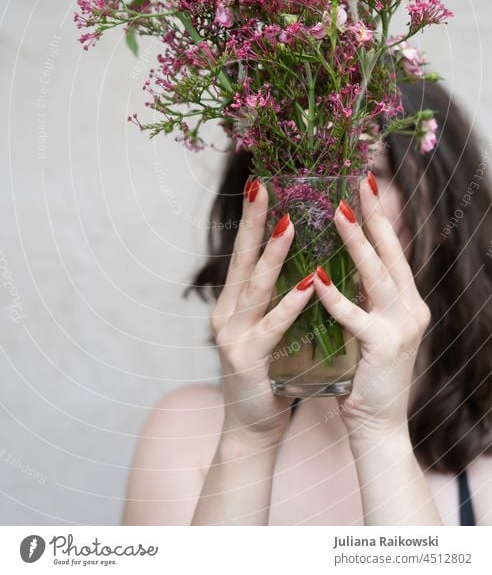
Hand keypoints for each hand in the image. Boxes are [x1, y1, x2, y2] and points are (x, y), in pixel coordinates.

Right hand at [210, 178, 315, 448]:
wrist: (252, 428)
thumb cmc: (270, 374)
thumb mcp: (271, 328)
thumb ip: (277, 297)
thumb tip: (305, 260)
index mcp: (233, 304)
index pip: (243, 254)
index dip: (253, 220)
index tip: (262, 186)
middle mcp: (226, 314)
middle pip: (242, 260)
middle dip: (254, 222)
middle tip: (264, 188)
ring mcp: (233, 336)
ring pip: (255, 287)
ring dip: (273, 254)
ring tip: (290, 223)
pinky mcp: (247, 360)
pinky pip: (272, 327)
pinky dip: (290, 304)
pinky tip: (309, 285)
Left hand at [313, 173, 430, 439]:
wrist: (377, 428)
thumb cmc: (365, 376)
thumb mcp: (368, 328)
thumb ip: (361, 297)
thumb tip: (336, 262)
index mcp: (405, 301)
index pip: (392, 249)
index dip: (379, 215)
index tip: (365, 182)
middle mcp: (410, 308)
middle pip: (390, 252)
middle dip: (373, 215)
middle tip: (358, 181)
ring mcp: (400, 328)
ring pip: (376, 275)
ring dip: (356, 242)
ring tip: (336, 212)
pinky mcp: (383, 348)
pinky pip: (355, 317)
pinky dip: (335, 296)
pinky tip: (315, 276)